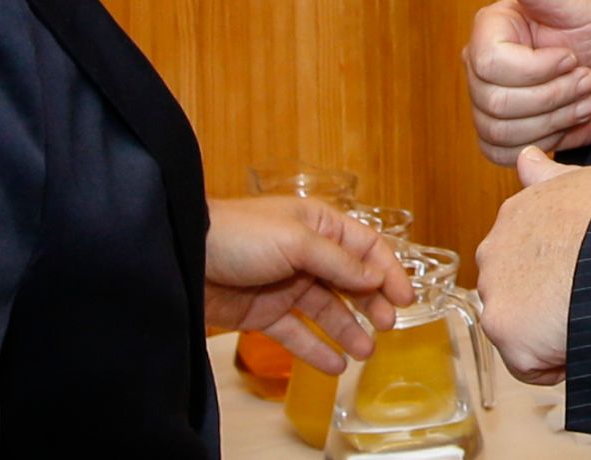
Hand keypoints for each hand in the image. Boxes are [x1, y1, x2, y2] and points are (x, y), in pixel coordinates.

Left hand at [205, 196, 414, 372]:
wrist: (184, 257)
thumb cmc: (240, 235)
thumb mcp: (295, 240)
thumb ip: (338, 262)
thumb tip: (375, 279)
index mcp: (318, 225)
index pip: (365, 246)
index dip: (388, 270)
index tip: (406, 299)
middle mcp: (307, 254)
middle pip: (351, 280)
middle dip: (372, 302)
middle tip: (388, 326)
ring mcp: (286, 284)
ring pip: (328, 310)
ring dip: (349, 329)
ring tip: (366, 352)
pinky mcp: (265, 312)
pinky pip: (299, 333)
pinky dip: (317, 349)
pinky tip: (335, 366)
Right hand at [462, 0, 590, 164]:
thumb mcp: (575, 7)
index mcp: (490, 30)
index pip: (489, 65)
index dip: (536, 69)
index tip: (570, 55)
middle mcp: (479, 65)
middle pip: (495, 103)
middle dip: (553, 96)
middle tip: (584, 78)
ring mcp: (484, 102)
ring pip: (500, 131)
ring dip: (554, 119)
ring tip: (581, 97)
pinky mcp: (498, 134)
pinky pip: (501, 153)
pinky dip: (542, 142)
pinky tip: (565, 121)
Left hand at [475, 147, 590, 384]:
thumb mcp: (583, 181)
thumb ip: (548, 177)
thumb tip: (526, 158)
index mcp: (515, 214)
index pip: (520, 253)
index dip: (553, 269)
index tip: (579, 273)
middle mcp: (494, 249)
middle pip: (513, 291)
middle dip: (543, 303)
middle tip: (585, 298)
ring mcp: (495, 290)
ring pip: (517, 328)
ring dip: (546, 333)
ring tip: (584, 318)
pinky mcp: (506, 330)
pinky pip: (528, 364)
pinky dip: (553, 364)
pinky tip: (579, 341)